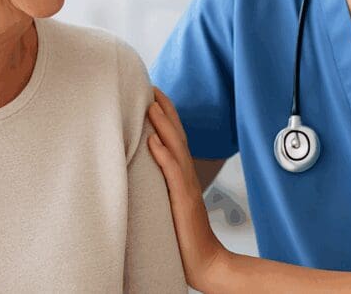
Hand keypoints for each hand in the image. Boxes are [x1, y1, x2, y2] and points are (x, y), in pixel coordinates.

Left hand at [147, 87, 230, 290]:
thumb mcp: (170, 203)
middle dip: (165, 110)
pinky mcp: (183, 201)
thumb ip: (163, 183)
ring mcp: (186, 187)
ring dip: (163, 125)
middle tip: (151, 87)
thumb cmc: (184, 237)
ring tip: (150, 105)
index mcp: (183, 175)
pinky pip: (173, 174)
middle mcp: (187, 176)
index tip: (152, 95)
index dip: (165, 116)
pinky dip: (163, 155)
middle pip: (177, 135)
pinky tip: (153, 141)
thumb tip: (145, 165)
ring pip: (176, 148)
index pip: (175, 139)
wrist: (205, 262)